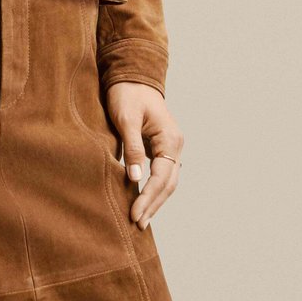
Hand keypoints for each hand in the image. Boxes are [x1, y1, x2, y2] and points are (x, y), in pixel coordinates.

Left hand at [105, 81, 183, 229]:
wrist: (131, 76)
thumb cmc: (127, 94)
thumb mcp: (126, 118)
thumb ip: (132, 147)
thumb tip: (134, 178)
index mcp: (170, 138)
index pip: (161, 177)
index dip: (148, 197)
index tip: (134, 214)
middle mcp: (175, 144)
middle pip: (168, 183)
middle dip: (153, 204)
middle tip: (137, 224)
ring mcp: (171, 146)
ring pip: (167, 181)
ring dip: (155, 200)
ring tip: (141, 219)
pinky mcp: (162, 146)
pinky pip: (162, 173)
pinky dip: (154, 189)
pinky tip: (144, 201)